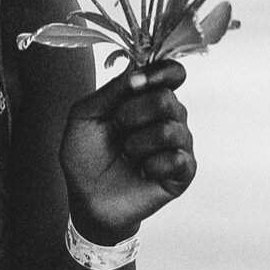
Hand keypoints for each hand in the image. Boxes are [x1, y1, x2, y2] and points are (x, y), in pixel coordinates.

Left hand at [60, 59, 195, 240]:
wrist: (86, 197)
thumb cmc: (86, 154)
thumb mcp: (86, 114)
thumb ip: (111, 90)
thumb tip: (137, 73)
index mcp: (148, 97)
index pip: (172, 72)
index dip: (159, 72)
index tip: (135, 85)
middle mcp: (169, 116)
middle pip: (167, 99)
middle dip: (132, 114)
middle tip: (117, 129)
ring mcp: (178, 144)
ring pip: (170, 130)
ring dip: (138, 143)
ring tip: (127, 154)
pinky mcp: (183, 172)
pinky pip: (178, 159)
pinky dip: (152, 164)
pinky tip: (142, 171)